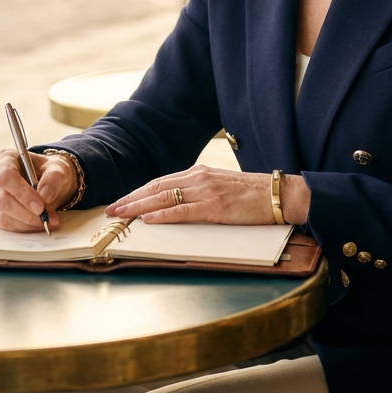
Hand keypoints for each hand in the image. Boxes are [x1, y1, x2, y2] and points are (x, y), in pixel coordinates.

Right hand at [0, 149, 77, 231]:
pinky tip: (38, 222)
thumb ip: (54, 178)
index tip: (40, 206)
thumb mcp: (58, 169)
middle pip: (2, 199)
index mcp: (4, 158)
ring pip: (3, 216)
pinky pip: (5, 224)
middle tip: (48, 218)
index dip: (22, 193)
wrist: (47, 182)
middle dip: (27, 213)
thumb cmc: (49, 172)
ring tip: (48, 219)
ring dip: (28, 222)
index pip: (6, 177)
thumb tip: (45, 194)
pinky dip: (24, 226)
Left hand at [105, 165, 310, 225]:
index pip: (161, 181)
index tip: (122, 200)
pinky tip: (149, 219)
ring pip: (164, 198)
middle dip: (131, 198)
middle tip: (111, 208)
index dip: (139, 191)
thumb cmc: (253, 194)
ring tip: (121, 214)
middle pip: (157, 188)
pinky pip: (183, 211)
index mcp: (200, 173)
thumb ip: (200, 191)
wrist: (280, 194)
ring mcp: (207, 192)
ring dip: (139, 207)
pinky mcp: (216, 207)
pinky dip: (163, 216)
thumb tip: (179, 202)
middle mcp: (200, 178)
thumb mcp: (222, 186)